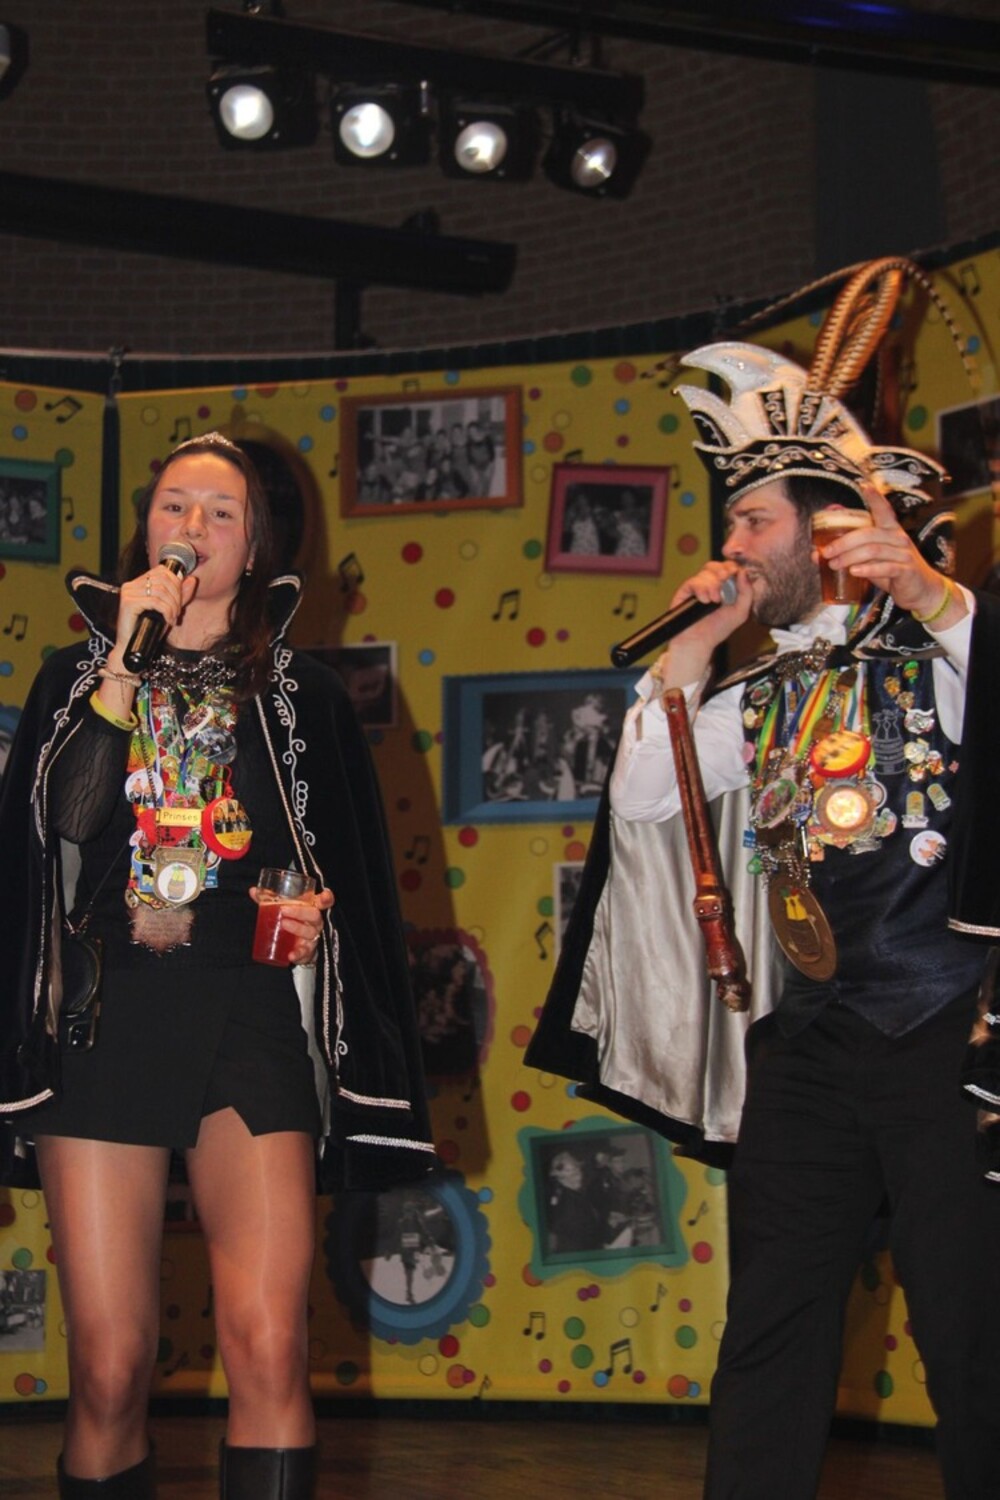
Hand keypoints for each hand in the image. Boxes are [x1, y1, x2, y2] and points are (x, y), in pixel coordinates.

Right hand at [114, 564, 197, 656]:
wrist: (132, 647)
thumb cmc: (149, 629)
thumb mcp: (169, 609)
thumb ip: (180, 595)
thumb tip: (192, 579)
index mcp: (139, 583)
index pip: (162, 571)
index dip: (176, 583)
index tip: (180, 600)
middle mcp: (131, 585)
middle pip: (163, 579)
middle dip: (176, 596)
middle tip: (177, 612)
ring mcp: (128, 593)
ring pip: (161, 590)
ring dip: (172, 606)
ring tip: (173, 618)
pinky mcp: (128, 603)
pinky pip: (155, 602)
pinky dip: (166, 612)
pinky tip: (168, 621)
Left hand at [249, 885, 334, 966]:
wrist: (294, 946)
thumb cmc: (290, 920)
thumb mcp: (282, 909)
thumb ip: (269, 899)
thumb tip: (253, 890)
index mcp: (312, 908)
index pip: (324, 902)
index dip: (326, 898)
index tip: (324, 896)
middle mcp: (315, 922)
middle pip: (314, 915)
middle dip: (300, 912)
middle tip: (283, 910)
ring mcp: (313, 937)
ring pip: (310, 932)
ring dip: (297, 928)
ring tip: (283, 924)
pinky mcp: (308, 951)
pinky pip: (305, 952)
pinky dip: (298, 953)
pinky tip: (291, 955)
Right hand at [652, 560, 751, 687]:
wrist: (698, 642)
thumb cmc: (718, 630)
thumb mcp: (740, 612)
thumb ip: (747, 592)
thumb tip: (743, 572)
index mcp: (726, 587)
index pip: (729, 567)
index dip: (733, 567)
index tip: (736, 573)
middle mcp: (711, 584)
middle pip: (717, 564)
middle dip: (723, 570)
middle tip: (725, 580)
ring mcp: (698, 586)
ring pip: (706, 571)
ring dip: (713, 584)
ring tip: (714, 600)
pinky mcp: (686, 590)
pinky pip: (694, 581)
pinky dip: (701, 589)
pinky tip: (704, 600)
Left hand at [821, 483, 966, 625]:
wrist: (921, 591)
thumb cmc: (892, 571)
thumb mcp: (870, 560)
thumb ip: (850, 553)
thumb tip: (816, 553)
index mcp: (890, 530)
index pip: (884, 510)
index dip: (875, 497)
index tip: (864, 485)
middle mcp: (898, 538)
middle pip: (868, 534)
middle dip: (843, 542)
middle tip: (826, 552)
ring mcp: (904, 554)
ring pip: (873, 550)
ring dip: (850, 557)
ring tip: (834, 564)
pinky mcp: (906, 570)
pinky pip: (885, 567)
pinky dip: (867, 569)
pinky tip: (854, 572)